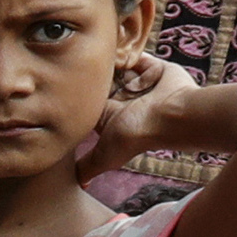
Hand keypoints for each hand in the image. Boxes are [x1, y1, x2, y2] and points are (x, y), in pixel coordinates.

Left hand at [76, 51, 198, 182]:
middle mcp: (125, 99)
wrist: (170, 115)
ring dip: (109, 60)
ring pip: (117, 66)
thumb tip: (77, 185)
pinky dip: (129, 53)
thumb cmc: (137, 135)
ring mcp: (140, 83)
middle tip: (81, 65)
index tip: (67, 85)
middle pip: (101, 81)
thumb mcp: (104, 157)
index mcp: (110, 114)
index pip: (88, 100)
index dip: (78, 94)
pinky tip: (119, 51)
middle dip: (93, 75)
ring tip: (98, 54)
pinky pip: (137, 55)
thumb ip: (87, 167)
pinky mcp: (155, 68)